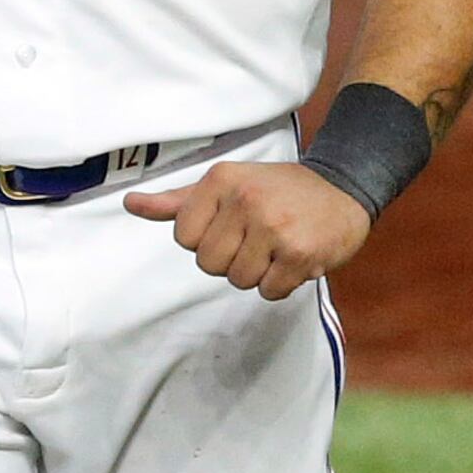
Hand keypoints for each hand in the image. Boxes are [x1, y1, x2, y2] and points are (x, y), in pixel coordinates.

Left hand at [124, 162, 372, 301]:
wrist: (343, 188)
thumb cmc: (275, 189)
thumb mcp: (224, 184)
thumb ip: (177, 201)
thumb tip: (130, 204)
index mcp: (220, 180)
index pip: (183, 237)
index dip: (205, 240)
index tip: (230, 226)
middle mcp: (245, 200)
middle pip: (208, 263)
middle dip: (230, 259)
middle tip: (256, 238)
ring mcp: (274, 227)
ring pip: (238, 280)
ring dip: (256, 273)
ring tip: (275, 247)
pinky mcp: (301, 254)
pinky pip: (269, 292)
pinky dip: (279, 284)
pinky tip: (293, 259)